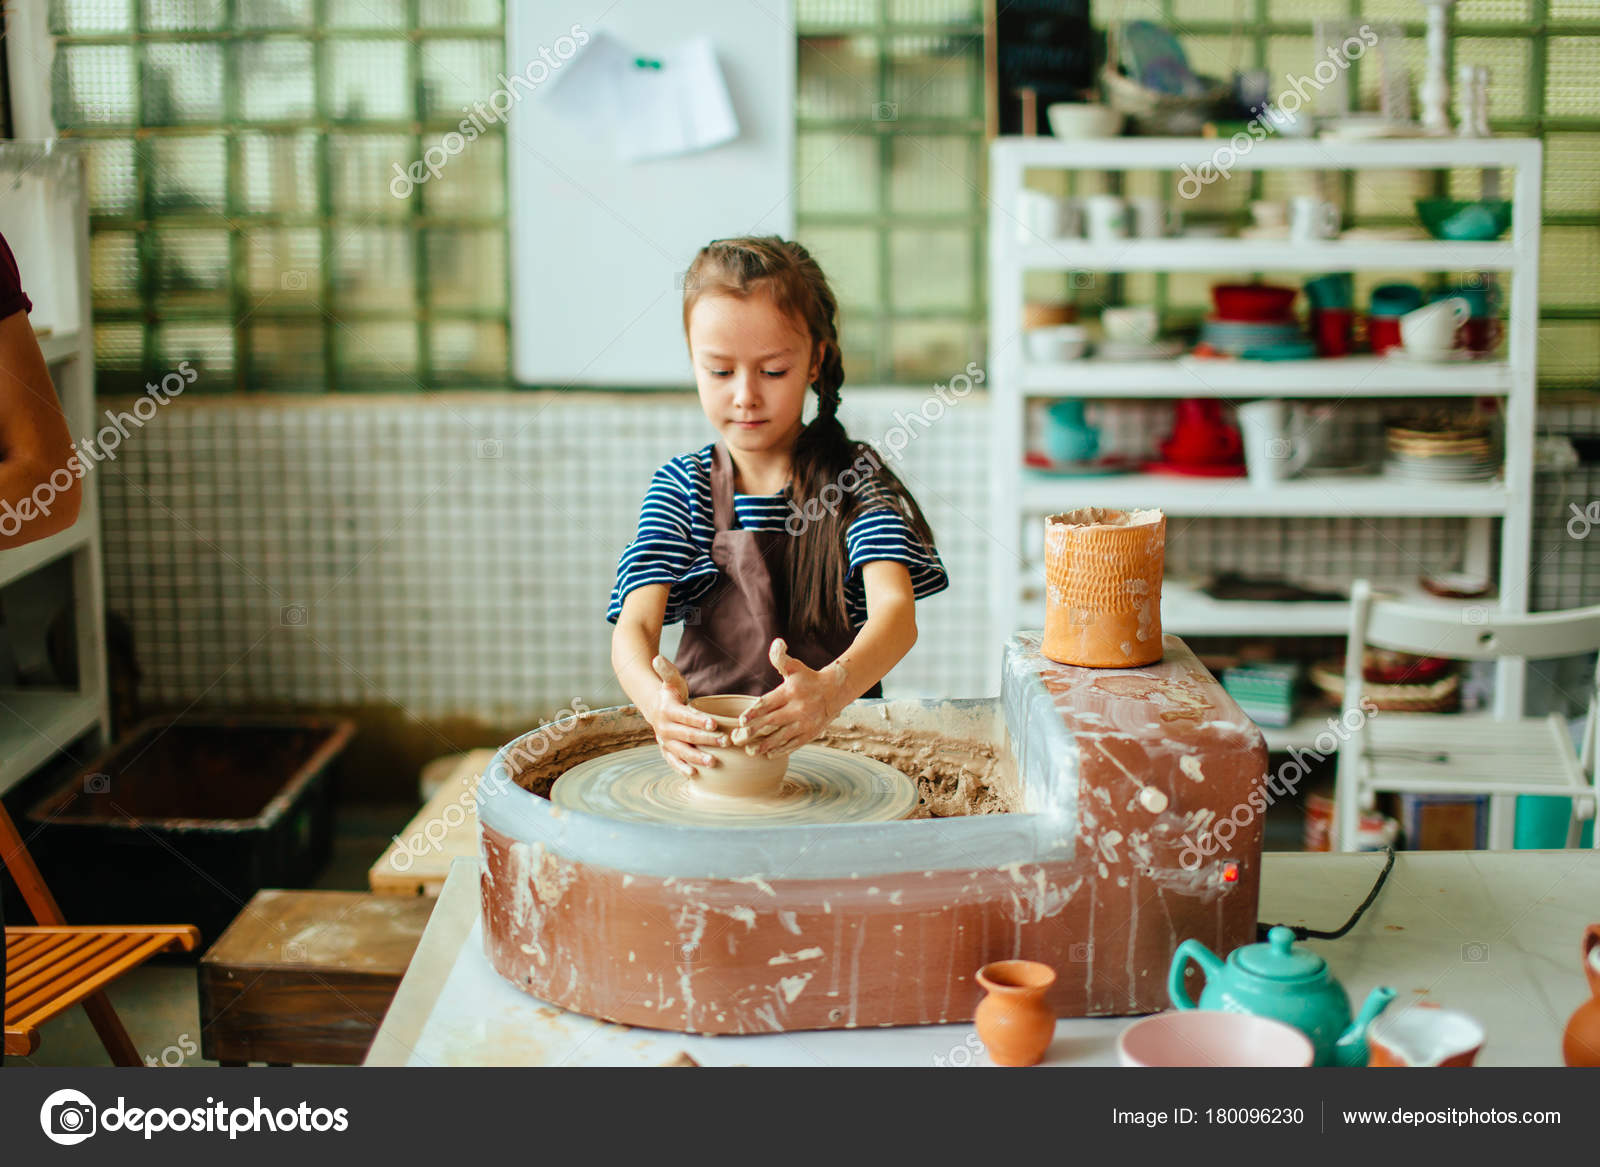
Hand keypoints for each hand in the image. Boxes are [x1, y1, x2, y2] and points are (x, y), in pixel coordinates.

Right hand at [645, 655, 727, 776]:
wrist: (655, 709)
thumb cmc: (671, 694)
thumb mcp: (671, 681)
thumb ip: (667, 671)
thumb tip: (657, 658)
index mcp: (667, 710)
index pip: (685, 716)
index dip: (699, 720)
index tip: (714, 723)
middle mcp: (664, 728)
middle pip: (687, 735)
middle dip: (706, 739)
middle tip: (725, 742)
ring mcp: (665, 741)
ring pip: (681, 751)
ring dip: (697, 757)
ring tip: (713, 762)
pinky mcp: (667, 751)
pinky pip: (673, 761)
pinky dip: (681, 768)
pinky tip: (694, 774)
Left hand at [728, 639, 848, 756]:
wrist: (834, 692)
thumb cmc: (807, 678)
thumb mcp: (794, 667)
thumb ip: (780, 658)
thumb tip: (777, 643)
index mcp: (790, 692)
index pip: (769, 703)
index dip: (754, 712)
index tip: (741, 721)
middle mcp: (797, 709)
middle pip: (771, 723)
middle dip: (753, 732)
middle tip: (736, 739)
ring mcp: (804, 723)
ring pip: (781, 737)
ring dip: (764, 746)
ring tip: (749, 751)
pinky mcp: (810, 734)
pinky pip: (793, 745)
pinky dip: (780, 751)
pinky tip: (767, 755)